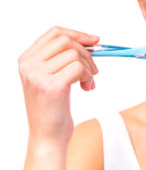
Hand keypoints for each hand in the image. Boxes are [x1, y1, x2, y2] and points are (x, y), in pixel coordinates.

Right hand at [18, 26, 98, 143]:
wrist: (48, 136)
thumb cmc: (54, 108)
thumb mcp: (54, 78)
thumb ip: (64, 58)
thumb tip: (92, 40)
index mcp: (27, 59)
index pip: (54, 33)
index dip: (77, 34)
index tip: (94, 40)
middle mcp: (28, 64)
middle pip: (65, 40)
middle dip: (86, 53)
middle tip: (94, 69)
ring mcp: (38, 74)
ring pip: (75, 54)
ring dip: (89, 68)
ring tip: (89, 82)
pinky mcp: (51, 85)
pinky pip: (79, 68)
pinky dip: (89, 77)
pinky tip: (87, 88)